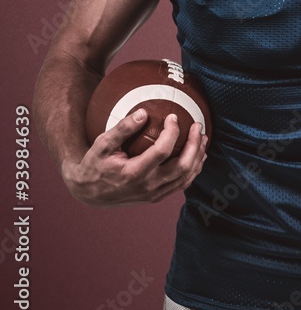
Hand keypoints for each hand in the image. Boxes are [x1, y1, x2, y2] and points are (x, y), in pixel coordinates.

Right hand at [62, 109, 207, 206]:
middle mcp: (147, 187)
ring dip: (197, 157)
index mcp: (133, 173)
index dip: (172, 132)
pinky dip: (193, 169)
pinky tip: (196, 154)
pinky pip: (181, 184)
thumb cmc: (95, 164)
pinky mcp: (156, 197)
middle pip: (181, 167)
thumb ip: (122, 128)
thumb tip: (144, 112)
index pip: (162, 151)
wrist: (89, 193)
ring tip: (202, 137)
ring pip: (185, 178)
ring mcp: (153, 194)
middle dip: (194, 145)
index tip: (173, 116)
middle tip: (198, 125)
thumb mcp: (102, 144)